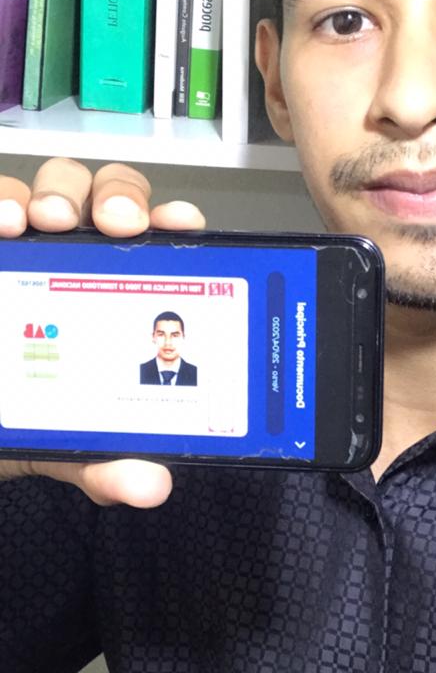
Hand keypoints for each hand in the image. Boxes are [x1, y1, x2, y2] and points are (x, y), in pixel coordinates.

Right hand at [0, 158, 205, 506]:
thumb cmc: (24, 417)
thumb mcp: (67, 443)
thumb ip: (106, 461)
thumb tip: (150, 485)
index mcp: (120, 295)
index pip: (161, 241)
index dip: (175, 222)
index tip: (181, 225)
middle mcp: (80, 257)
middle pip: (113, 197)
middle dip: (120, 197)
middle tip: (118, 226)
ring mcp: (30, 245)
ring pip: (54, 187)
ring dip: (55, 193)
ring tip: (41, 223)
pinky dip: (0, 201)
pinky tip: (3, 225)